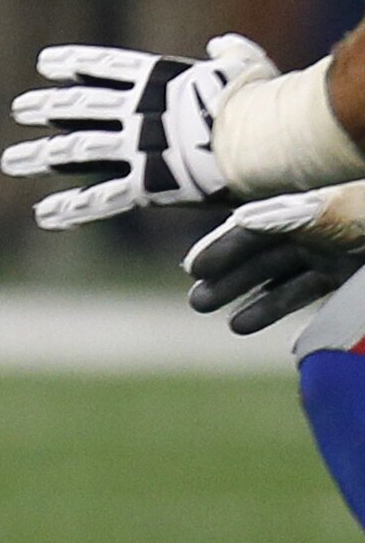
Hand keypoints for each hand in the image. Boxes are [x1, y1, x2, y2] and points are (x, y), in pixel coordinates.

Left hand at [3, 34, 274, 228]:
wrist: (266, 140)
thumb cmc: (265, 102)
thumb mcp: (248, 68)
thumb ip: (232, 55)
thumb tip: (221, 43)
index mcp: (159, 81)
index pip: (105, 66)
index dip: (73, 63)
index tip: (44, 63)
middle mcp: (138, 111)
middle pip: (79, 107)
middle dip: (46, 107)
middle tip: (18, 110)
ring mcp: (137, 147)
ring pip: (75, 150)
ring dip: (40, 156)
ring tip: (10, 162)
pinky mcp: (146, 184)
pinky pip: (100, 199)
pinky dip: (71, 209)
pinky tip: (44, 216)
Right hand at [186, 186, 364, 335]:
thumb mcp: (335, 211)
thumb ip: (296, 217)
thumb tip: (242, 221)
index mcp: (306, 211)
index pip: (253, 229)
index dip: (222, 248)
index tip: (193, 269)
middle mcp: (315, 232)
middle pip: (264, 257)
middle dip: (230, 280)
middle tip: (198, 303)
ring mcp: (334, 255)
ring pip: (286, 279)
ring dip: (257, 302)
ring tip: (232, 325)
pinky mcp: (351, 276)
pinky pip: (315, 295)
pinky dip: (294, 310)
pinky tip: (286, 332)